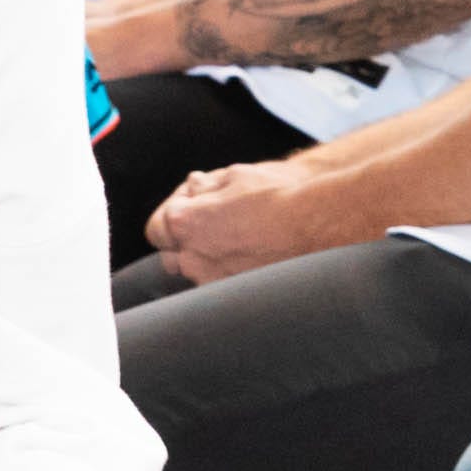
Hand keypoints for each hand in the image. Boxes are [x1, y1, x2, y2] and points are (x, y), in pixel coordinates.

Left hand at [153, 155, 354, 285]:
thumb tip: (195, 188)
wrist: (314, 224)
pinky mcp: (235, 294)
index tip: (196, 204)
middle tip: (213, 223)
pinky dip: (229, 272)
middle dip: (185, 239)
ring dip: (207, 257)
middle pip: (171, 254)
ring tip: (239, 239)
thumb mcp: (235, 176)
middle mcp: (192, 256)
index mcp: (184, 222)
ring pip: (196, 271)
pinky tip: (252, 255)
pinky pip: (220, 284)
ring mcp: (213, 280)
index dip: (175, 213)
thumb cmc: (275, 195)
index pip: (156, 227)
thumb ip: (206, 187)